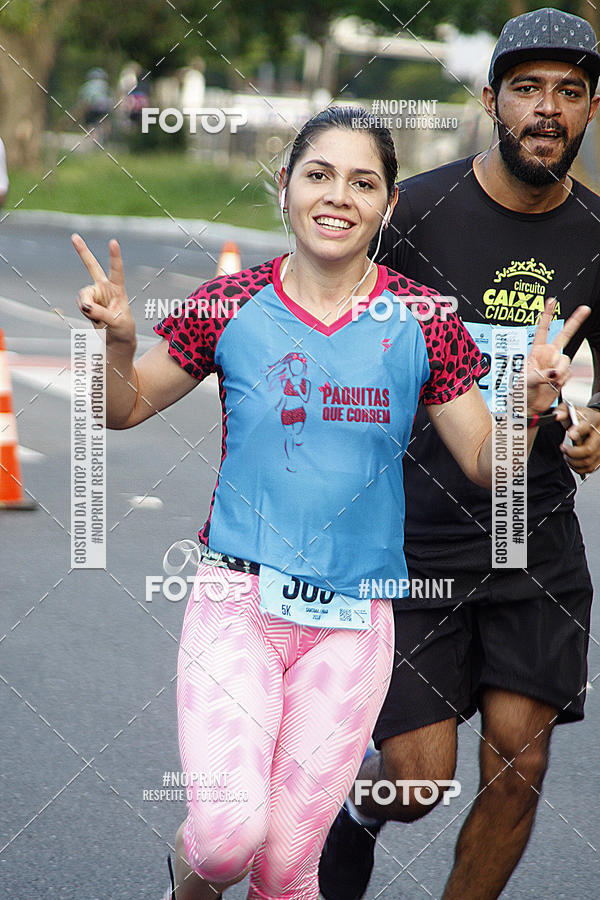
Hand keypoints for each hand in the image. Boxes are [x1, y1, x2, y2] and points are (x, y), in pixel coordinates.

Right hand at [72, 233, 134, 346]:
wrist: (116, 340)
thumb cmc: (123, 329)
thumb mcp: (117, 322)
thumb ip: (101, 312)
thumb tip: (85, 305)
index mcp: (118, 289)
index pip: (116, 271)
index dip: (114, 256)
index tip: (113, 242)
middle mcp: (105, 288)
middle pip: (92, 267)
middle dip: (83, 252)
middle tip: (74, 236)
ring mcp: (94, 294)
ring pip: (83, 295)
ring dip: (88, 308)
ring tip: (99, 318)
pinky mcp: (87, 302)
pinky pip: (80, 304)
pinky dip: (86, 313)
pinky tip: (94, 318)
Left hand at [526, 299, 590, 413]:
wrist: (528, 407)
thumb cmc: (521, 392)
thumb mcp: (525, 380)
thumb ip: (539, 375)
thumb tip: (552, 374)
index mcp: (536, 351)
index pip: (543, 329)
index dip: (547, 315)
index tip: (552, 301)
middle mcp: (548, 355)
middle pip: (565, 335)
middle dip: (575, 321)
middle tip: (585, 309)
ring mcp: (556, 365)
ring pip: (567, 360)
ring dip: (560, 370)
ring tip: (551, 380)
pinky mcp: (562, 376)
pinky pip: (568, 374)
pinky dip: (562, 380)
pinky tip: (554, 384)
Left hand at [555, 402, 599, 474]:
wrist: (591, 423)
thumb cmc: (580, 417)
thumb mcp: (570, 409)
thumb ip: (562, 411)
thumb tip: (557, 416)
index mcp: (594, 419)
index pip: (588, 426)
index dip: (579, 431)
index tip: (571, 435)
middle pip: (588, 449)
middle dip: (572, 452)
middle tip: (563, 448)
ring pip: (588, 461)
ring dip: (573, 462)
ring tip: (566, 455)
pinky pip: (590, 468)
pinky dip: (578, 468)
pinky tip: (573, 461)